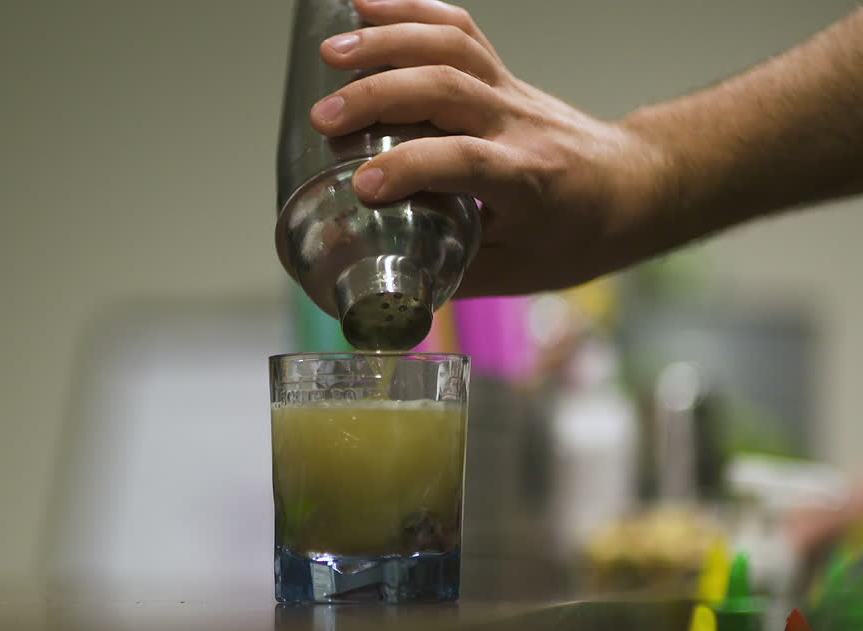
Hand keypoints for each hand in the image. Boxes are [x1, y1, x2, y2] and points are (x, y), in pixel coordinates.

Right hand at [310, 0, 673, 296]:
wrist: (631, 188)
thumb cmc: (576, 233)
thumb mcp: (517, 272)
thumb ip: (449, 272)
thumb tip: (381, 279)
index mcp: (527, 181)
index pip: (467, 161)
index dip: (412, 168)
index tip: (362, 186)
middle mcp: (517, 125)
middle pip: (448, 89)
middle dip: (380, 96)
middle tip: (323, 119)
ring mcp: (508, 92)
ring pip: (451, 47)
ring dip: (388, 40)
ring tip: (332, 52)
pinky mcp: (498, 74)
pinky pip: (458, 30)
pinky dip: (411, 10)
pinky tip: (367, 5)